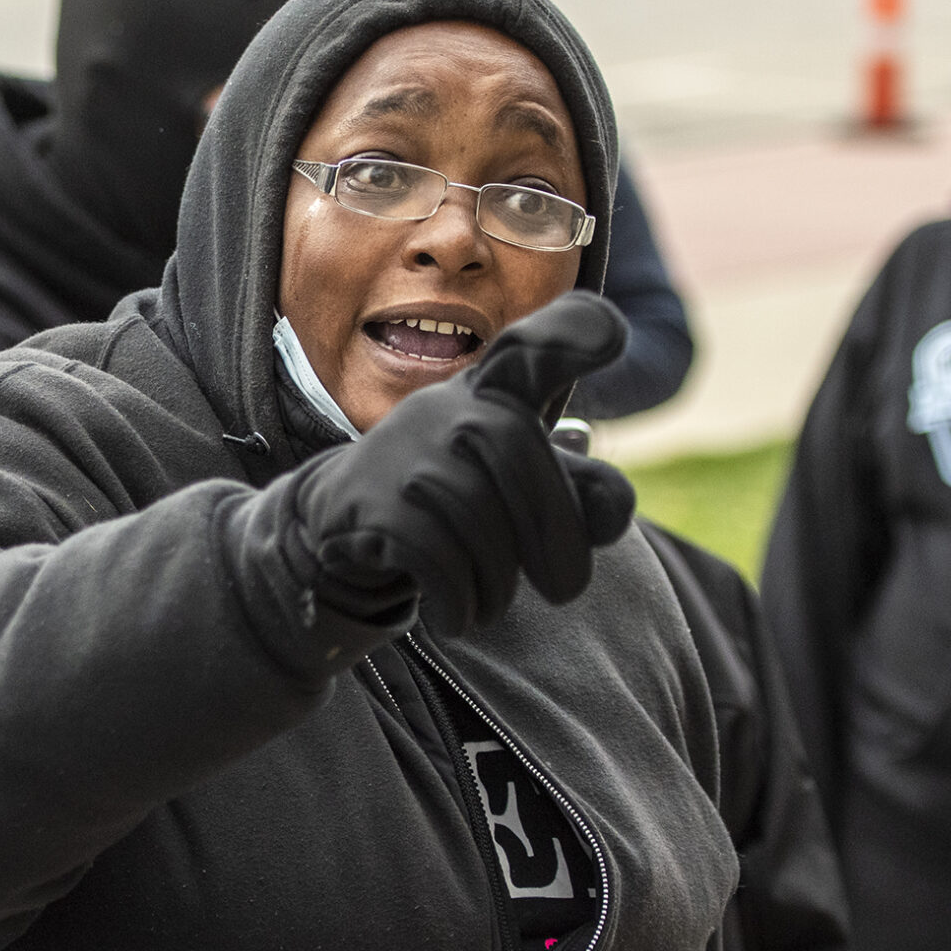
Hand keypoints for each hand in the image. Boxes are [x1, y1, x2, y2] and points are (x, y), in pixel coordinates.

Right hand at [285, 291, 637, 635]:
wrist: (339, 524)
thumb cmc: (452, 501)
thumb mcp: (523, 488)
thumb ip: (584, 493)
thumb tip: (608, 511)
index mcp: (494, 393)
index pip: (533, 348)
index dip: (573, 335)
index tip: (611, 337)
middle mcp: (447, 409)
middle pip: (524, 458)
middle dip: (558, 539)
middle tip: (563, 588)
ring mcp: (405, 453)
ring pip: (483, 525)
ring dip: (499, 586)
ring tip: (488, 603)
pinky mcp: (371, 504)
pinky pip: (440, 563)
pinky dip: (460, 603)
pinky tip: (456, 615)